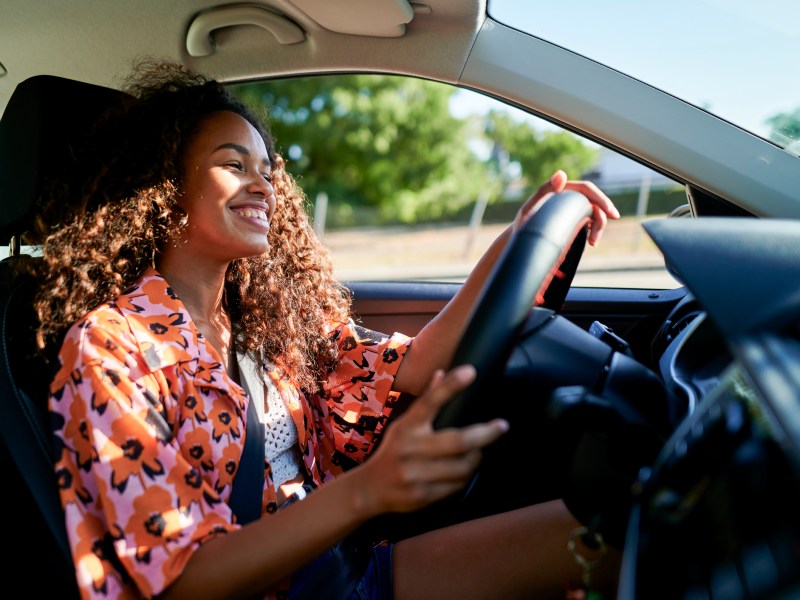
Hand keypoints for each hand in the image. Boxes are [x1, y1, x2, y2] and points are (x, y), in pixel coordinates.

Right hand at [357, 365, 508, 515]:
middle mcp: (410, 448)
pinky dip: (465, 477)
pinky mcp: (421, 495)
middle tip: (502, 426)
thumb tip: (441, 373)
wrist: (369, 489)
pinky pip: (455, 486)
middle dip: (485, 433)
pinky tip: (465, 471)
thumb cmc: (393, 451)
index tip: (471, 372)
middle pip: (458, 440)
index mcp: (407, 426)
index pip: (430, 401)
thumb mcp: (404, 425)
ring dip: (476, 458)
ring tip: (479, 452)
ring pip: (462, 466)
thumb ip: (425, 401)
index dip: (451, 386)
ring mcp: (415, 473)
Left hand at [513, 170, 619, 245]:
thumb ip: (545, 190)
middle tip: (603, 233)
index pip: (587, 189)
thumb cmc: (523, 223)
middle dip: (603, 215)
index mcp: (562, 190)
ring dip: (598, 226)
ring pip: (594, 213)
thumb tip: (561, 174)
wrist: (519, 239)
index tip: (609, 213)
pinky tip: (591, 241)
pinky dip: (594, 230)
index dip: (601, 198)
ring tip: (592, 243)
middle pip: (594, 201)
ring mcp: (573, 209)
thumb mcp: (531, 208)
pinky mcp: (574, 221)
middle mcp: (569, 197)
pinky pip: (590, 222)